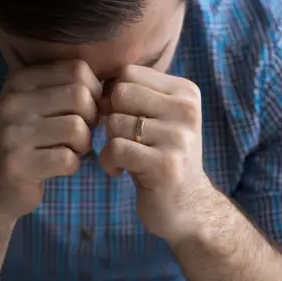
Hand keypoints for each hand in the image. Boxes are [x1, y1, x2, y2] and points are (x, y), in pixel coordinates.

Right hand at [0, 60, 101, 218]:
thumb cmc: (27, 141)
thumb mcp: (39, 105)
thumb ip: (70, 88)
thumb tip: (114, 84)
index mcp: (20, 80)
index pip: (77, 69)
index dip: (93, 91)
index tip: (85, 111)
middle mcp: (12, 102)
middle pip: (80, 96)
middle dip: (91, 119)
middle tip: (80, 134)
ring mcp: (12, 133)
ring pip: (77, 128)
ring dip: (83, 144)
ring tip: (69, 150)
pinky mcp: (18, 164)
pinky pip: (67, 159)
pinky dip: (72, 165)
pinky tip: (59, 166)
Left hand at [99, 65, 215, 243]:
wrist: (188, 207)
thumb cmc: (162, 158)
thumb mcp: (158, 119)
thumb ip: (135, 96)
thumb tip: (93, 81)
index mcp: (186, 93)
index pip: (129, 73)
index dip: (113, 96)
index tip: (122, 119)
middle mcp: (186, 110)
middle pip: (120, 93)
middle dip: (111, 116)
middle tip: (120, 138)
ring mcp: (178, 137)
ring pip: (115, 122)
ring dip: (110, 142)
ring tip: (124, 157)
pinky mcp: (165, 165)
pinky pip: (116, 148)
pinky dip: (108, 162)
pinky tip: (118, 171)